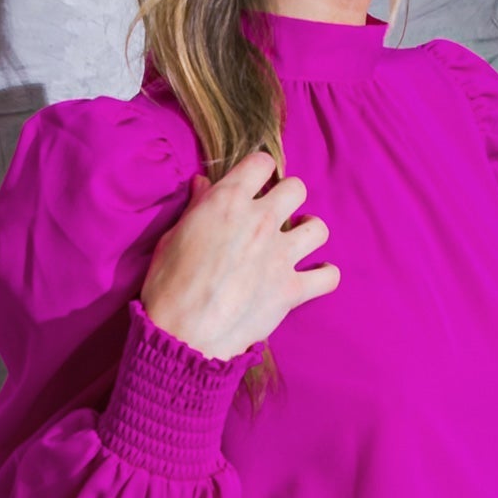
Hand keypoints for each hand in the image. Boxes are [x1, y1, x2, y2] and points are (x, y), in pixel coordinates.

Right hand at [140, 151, 339, 361]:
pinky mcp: (292, 289)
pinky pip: (328, 276)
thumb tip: (203, 184)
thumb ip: (196, 207)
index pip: (261, 164)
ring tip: (298, 243)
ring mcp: (280, 255)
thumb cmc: (169, 285)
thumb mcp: (173, 236)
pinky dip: (324, 277)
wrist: (183, 333)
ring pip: (318, 228)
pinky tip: (314, 277)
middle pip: (296, 189)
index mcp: (228, 202)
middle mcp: (260, 221)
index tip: (255, 184)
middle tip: (276, 216)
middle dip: (288, 199)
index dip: (259, 171)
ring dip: (309, 233)